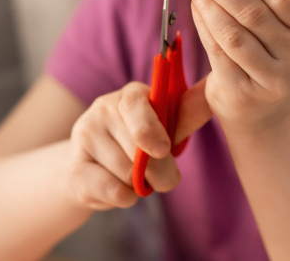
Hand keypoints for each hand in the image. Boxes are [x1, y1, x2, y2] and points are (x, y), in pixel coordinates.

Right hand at [64, 80, 210, 209]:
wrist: (93, 170)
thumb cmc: (139, 144)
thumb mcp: (165, 126)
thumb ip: (188, 113)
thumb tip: (215, 92)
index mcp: (129, 96)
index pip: (134, 104)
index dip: (150, 129)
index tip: (164, 149)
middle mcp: (102, 109)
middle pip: (138, 150)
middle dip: (159, 172)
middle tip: (160, 174)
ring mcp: (84, 137)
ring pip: (128, 174)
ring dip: (140, 185)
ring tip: (133, 176)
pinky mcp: (74, 168)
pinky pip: (112, 191)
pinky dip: (125, 197)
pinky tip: (118, 187)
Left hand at [189, 0, 289, 133]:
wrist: (262, 106)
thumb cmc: (267, 51)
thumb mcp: (278, 27)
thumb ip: (263, 0)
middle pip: (253, 14)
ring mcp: (272, 78)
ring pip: (233, 34)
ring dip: (208, 5)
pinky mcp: (244, 91)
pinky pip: (218, 52)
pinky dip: (203, 26)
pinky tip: (196, 10)